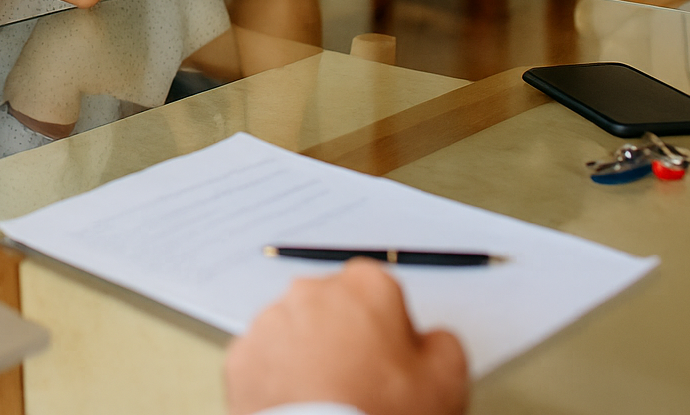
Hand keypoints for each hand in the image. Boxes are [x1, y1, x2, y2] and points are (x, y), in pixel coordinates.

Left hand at [224, 259, 468, 414]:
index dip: (388, 327)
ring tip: (327, 401)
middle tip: (359, 384)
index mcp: (365, 287)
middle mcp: (312, 292)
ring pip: (295, 333)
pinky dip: (277, 380)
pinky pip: (264, 361)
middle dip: (344, 337)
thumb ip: (442, 343)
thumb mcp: (446, 381)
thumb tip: (430, 339)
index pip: (378, 292)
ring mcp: (271, 321)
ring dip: (308, 357)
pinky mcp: (242, 355)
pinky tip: (300, 408)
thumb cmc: (381, 414)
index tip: (392, 360)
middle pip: (332, 308)